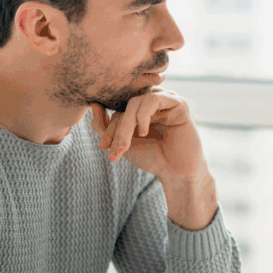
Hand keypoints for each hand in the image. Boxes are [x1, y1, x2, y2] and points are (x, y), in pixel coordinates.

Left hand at [90, 88, 205, 180]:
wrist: (175, 172)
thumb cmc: (151, 157)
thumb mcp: (122, 143)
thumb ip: (105, 126)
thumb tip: (93, 104)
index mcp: (141, 107)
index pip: (118, 108)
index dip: (107, 126)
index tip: (103, 147)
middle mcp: (154, 100)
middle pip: (125, 104)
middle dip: (116, 128)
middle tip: (113, 148)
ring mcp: (167, 100)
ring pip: (136, 101)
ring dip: (127, 124)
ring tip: (126, 145)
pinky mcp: (178, 103)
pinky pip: (153, 99)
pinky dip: (143, 115)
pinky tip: (143, 132)